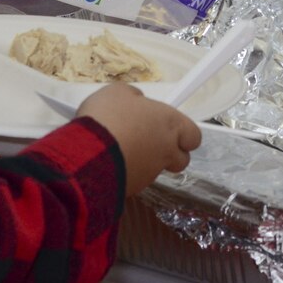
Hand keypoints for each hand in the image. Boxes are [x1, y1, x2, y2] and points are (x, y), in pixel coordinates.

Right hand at [76, 82, 201, 196]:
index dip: (183, 133)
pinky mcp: (135, 189)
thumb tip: (138, 102)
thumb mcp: (117, 92)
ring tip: (121, 152)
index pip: (194, 135)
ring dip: (146, 163)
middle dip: (171, 154)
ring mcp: (152, 172)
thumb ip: (133, 96)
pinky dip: (128, 173)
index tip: (166, 128)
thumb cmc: (107, 116)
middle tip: (149, 144)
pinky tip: (110, 163)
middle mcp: (167, 150)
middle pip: (182, 159)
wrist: (88, 154)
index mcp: (170, 123)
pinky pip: (136, 180)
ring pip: (157, 171)